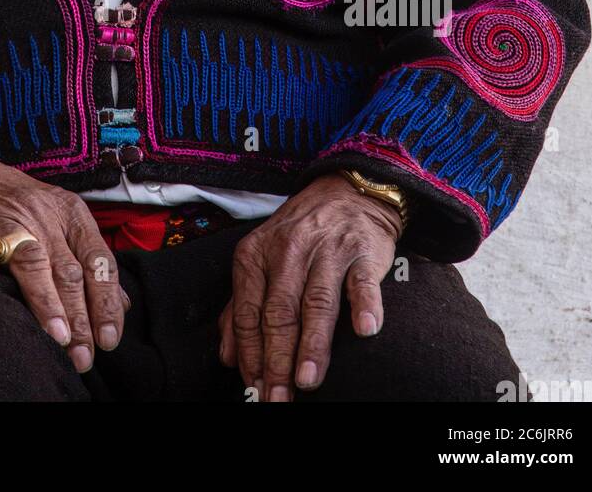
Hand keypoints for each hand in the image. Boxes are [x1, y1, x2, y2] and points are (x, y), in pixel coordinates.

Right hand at [0, 137, 128, 373]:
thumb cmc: (10, 198)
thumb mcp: (57, 217)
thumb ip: (87, 257)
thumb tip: (122, 302)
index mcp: (68, 212)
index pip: (97, 260)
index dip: (106, 301)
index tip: (110, 339)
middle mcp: (40, 213)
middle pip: (67, 268)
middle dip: (80, 316)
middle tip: (84, 356)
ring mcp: (1, 216)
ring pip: (31, 259)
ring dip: (46, 299)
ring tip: (58, 336)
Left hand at [217, 173, 403, 401]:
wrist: (345, 192)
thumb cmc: (299, 235)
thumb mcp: (260, 259)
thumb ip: (240, 307)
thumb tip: (227, 357)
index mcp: (255, 254)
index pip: (248, 313)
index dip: (251, 355)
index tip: (256, 389)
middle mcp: (287, 250)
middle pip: (279, 312)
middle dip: (277, 361)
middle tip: (278, 398)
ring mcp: (327, 249)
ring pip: (316, 302)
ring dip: (312, 344)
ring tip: (307, 380)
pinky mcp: (362, 251)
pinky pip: (362, 281)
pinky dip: (364, 305)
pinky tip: (364, 330)